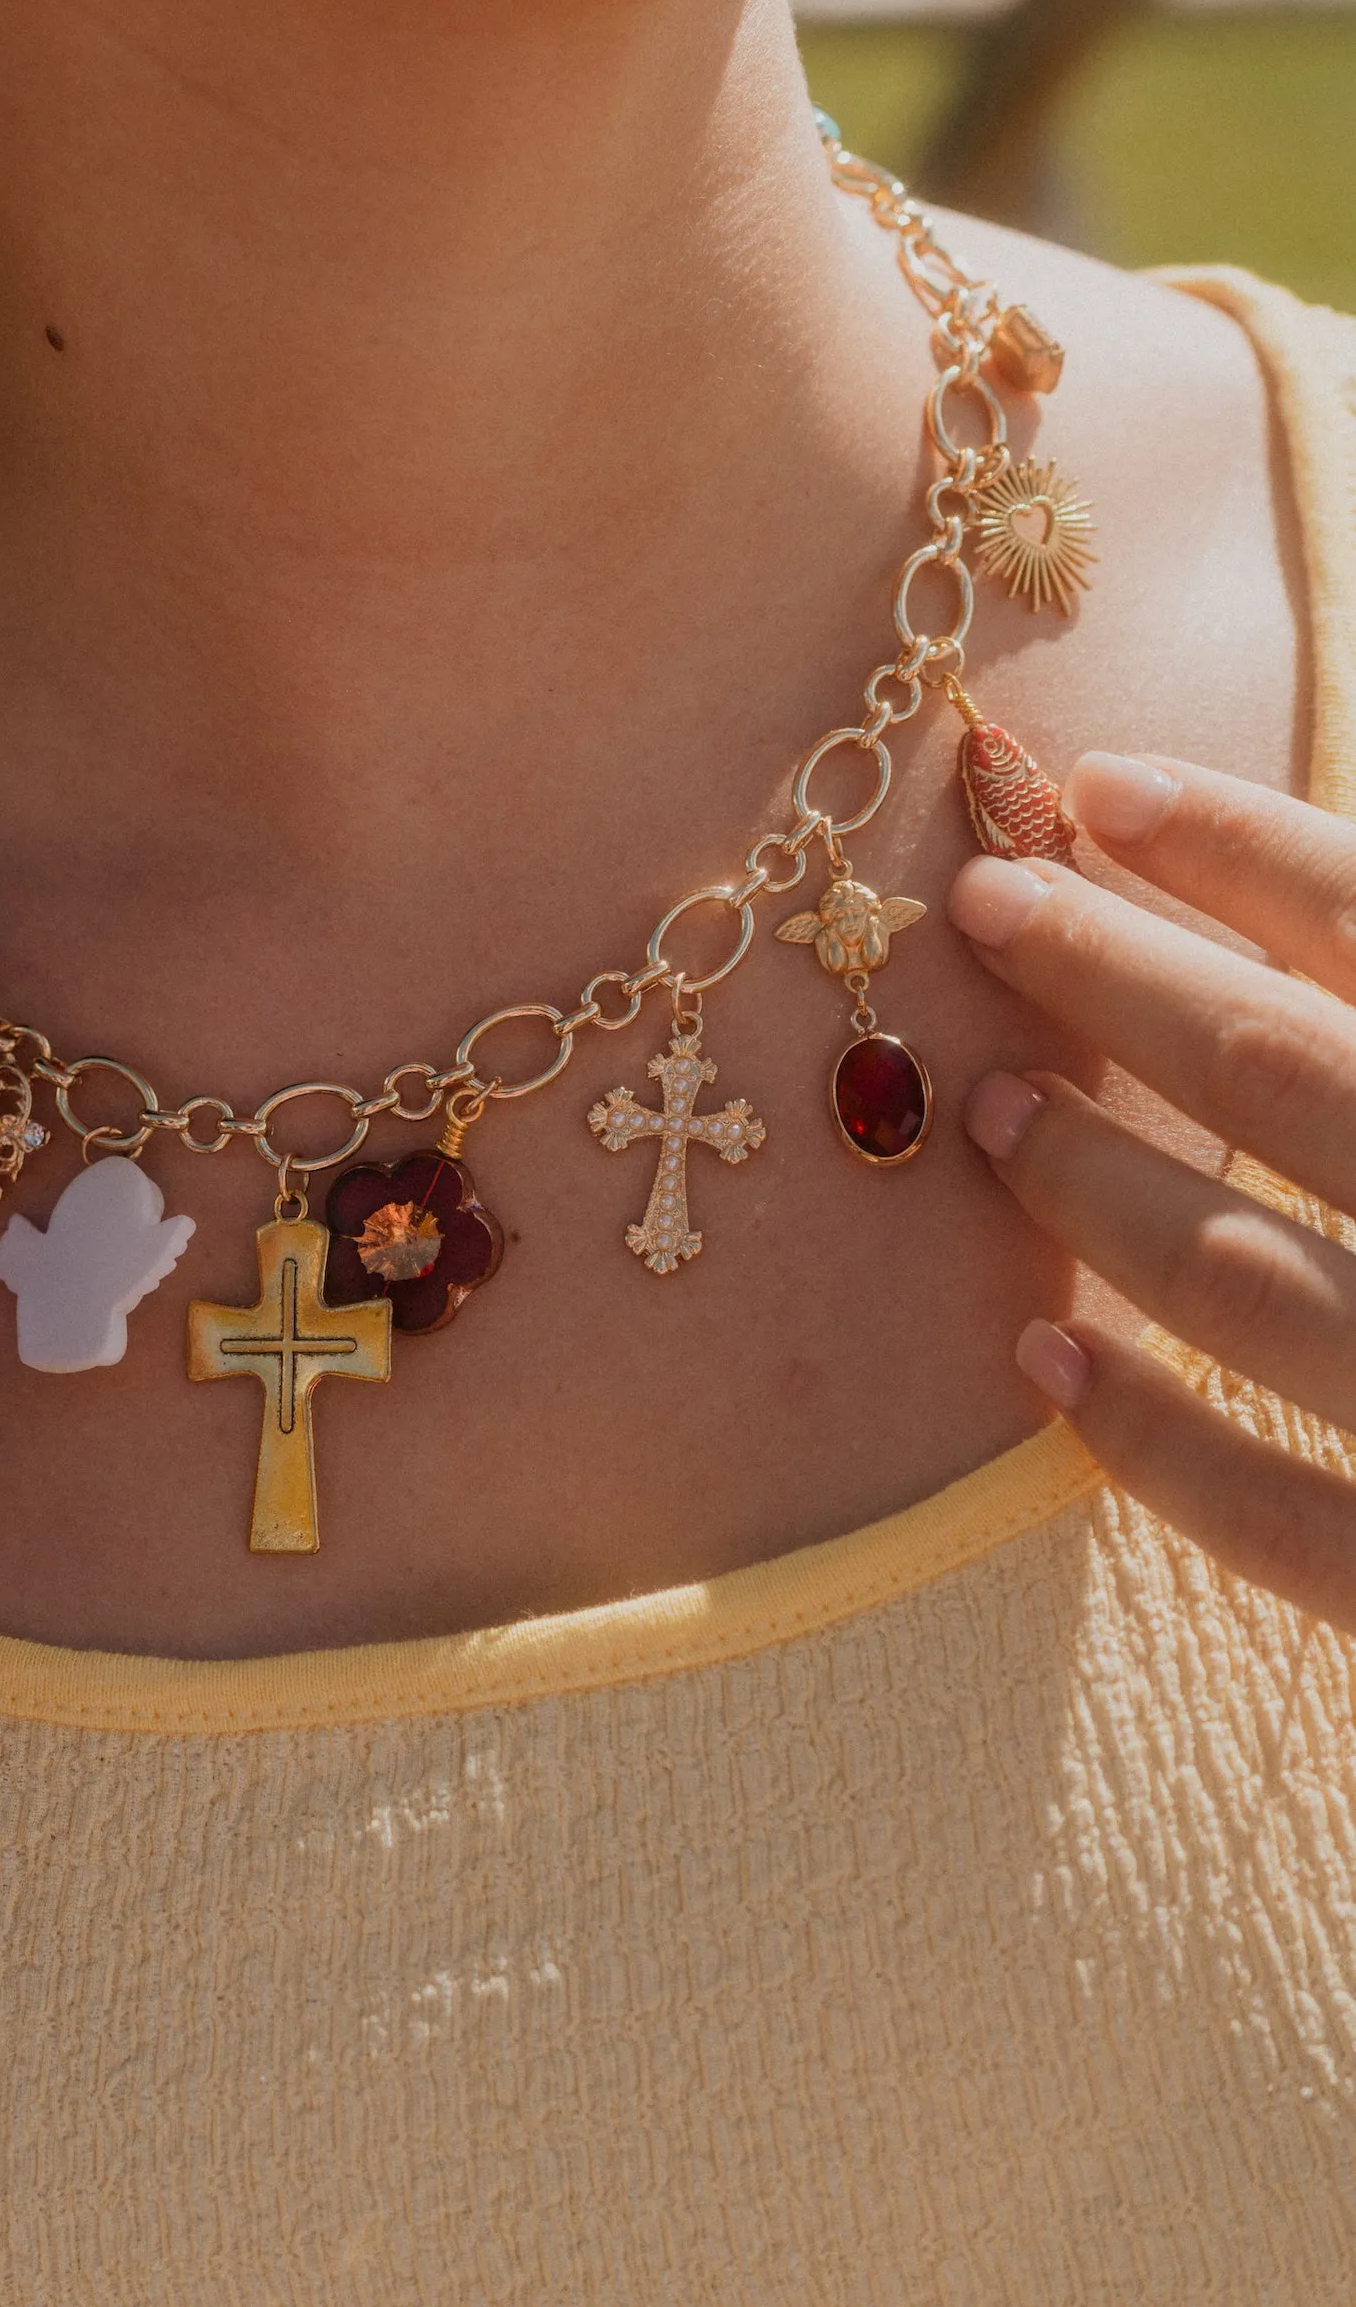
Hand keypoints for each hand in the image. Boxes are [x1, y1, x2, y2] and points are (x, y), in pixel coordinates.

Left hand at [951, 753, 1355, 1621]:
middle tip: (986, 905)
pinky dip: (1148, 1435)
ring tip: (992, 1109)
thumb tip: (1341, 913)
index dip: (1248, 849)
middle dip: (1121, 980)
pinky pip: (1275, 1521)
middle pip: (1291, 1080)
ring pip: (1245, 1283)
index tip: (1108, 785)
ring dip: (1097, 1185)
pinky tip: (1043, 1353)